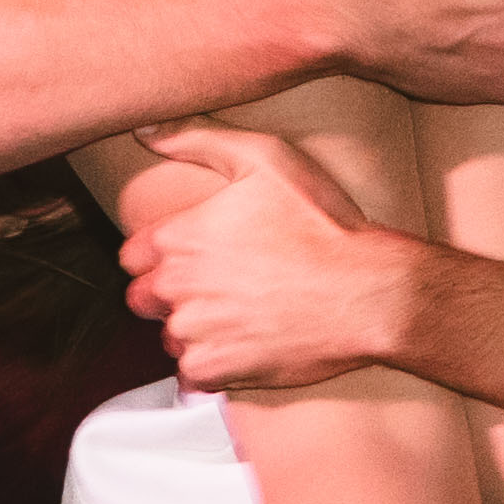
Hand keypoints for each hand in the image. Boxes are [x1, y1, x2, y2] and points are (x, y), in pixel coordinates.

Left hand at [122, 126, 433, 394]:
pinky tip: (249, 344)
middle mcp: (176, 287)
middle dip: (172, 295)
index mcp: (179, 237)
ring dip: (195, 330)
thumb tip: (145, 130)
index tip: (199, 256)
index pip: (133, 256)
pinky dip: (214, 364)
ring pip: (170, 337)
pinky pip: (193, 373)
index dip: (163, 256)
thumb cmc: (323, 224)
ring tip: (243, 315)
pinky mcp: (215, 370)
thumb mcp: (266, 159)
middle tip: (223, 287)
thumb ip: (198, 139)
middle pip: (143, 299)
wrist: (369, 292)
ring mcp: (193, 332)